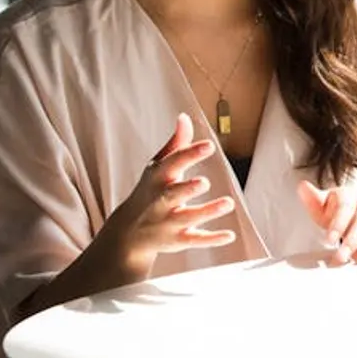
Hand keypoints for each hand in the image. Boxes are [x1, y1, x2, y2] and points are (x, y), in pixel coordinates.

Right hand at [103, 113, 235, 273]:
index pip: (172, 164)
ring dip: (208, 211)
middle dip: (187, 189)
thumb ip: (176, 144)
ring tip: (228, 203)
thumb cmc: (149, 191)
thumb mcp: (158, 167)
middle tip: (204, 182)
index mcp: (157, 179)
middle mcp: (160, 201)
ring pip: (188, 218)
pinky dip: (212, 239)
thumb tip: (185, 117)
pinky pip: (195, 241)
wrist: (127, 233)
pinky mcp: (177, 240)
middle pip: (172, 195)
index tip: (209, 145)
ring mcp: (168, 223)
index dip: (189, 154)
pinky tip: (230, 235)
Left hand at [297, 181, 356, 264]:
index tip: (329, 240)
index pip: (346, 206)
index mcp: (350, 196)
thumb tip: (302, 186)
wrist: (353, 215)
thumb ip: (313, 200)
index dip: (338, 223)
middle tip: (342, 257)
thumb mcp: (322, 207)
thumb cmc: (336, 213)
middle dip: (353, 240)